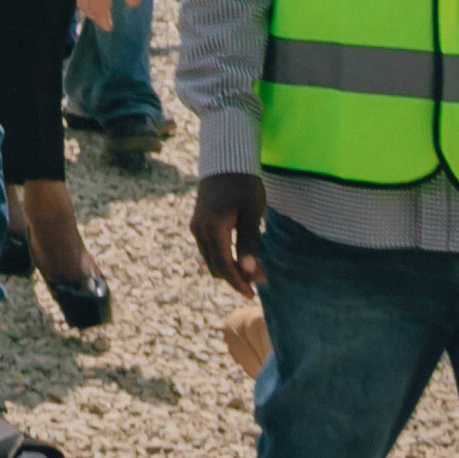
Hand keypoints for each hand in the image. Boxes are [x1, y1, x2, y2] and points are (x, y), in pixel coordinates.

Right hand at [192, 173, 265, 292]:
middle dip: (237, 277)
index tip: (253, 294)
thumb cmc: (243, 186)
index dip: (238, 283)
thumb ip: (250, 243)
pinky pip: (209, 249)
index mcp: (213, 229)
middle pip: (216, 267)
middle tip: (262, 277)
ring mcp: (196, 227)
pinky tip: (241, 255)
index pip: (224, 266)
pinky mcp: (198, 224)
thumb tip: (249, 272)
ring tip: (254, 267)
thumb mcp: (252, 214)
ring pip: (211, 260)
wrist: (225, 163)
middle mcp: (200, 231)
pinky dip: (224, 257)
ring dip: (230, 268)